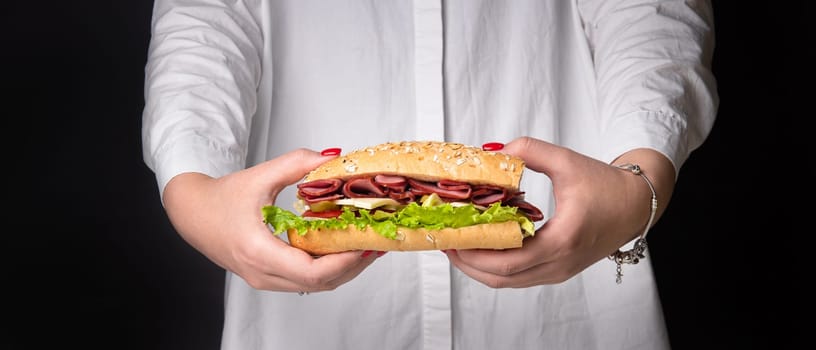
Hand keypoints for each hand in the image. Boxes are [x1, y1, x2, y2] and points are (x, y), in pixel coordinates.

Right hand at [162, 148, 380, 292]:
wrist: (191, 213)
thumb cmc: (220, 198)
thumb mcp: (259, 176)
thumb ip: (297, 164)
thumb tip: (332, 156)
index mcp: (259, 251)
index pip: (313, 272)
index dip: (345, 261)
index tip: (366, 243)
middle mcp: (262, 273)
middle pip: (320, 284)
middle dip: (354, 265)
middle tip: (378, 242)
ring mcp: (265, 280)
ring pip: (315, 286)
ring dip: (344, 269)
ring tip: (367, 245)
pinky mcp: (268, 278)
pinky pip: (306, 282)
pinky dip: (329, 269)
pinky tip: (343, 249)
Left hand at [444, 137, 674, 286]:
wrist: (637, 204)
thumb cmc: (607, 185)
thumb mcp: (567, 161)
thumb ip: (529, 150)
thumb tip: (494, 152)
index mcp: (562, 240)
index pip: (508, 261)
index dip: (473, 254)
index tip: (450, 239)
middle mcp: (560, 263)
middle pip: (501, 278)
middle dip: (467, 263)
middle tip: (445, 242)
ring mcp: (559, 271)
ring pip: (509, 282)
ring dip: (479, 267)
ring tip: (457, 245)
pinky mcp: (558, 269)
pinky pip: (519, 276)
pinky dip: (496, 266)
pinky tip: (482, 247)